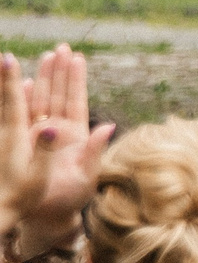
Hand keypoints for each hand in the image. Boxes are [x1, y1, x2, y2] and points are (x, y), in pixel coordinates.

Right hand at [0, 48, 114, 252]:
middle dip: (60, 71)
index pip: (76, 102)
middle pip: (59, 95)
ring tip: (47, 55)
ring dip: (44, 78)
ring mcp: (40, 135)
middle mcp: (59, 131)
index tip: (78, 57)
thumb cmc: (70, 200)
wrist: (47, 216)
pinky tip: (24, 82)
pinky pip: (23, 116)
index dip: (76, 80)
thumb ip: (95, 151)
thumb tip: (109, 126)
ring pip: (41, 101)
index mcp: (77, 136)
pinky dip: (24, 99)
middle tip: (62, 47)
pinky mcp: (24, 142)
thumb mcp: (87, 176)